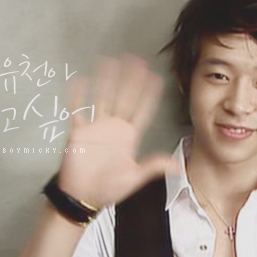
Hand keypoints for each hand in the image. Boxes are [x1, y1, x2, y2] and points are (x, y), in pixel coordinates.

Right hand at [57, 54, 177, 207]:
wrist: (83, 197)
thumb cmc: (109, 188)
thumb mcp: (136, 177)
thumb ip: (154, 166)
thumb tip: (178, 167)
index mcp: (129, 137)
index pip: (141, 110)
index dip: (149, 95)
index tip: (156, 78)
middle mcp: (114, 128)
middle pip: (123, 98)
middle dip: (130, 80)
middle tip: (135, 60)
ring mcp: (96, 128)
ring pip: (102, 98)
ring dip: (105, 81)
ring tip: (109, 62)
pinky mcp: (79, 132)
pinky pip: (78, 111)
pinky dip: (78, 96)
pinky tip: (80, 80)